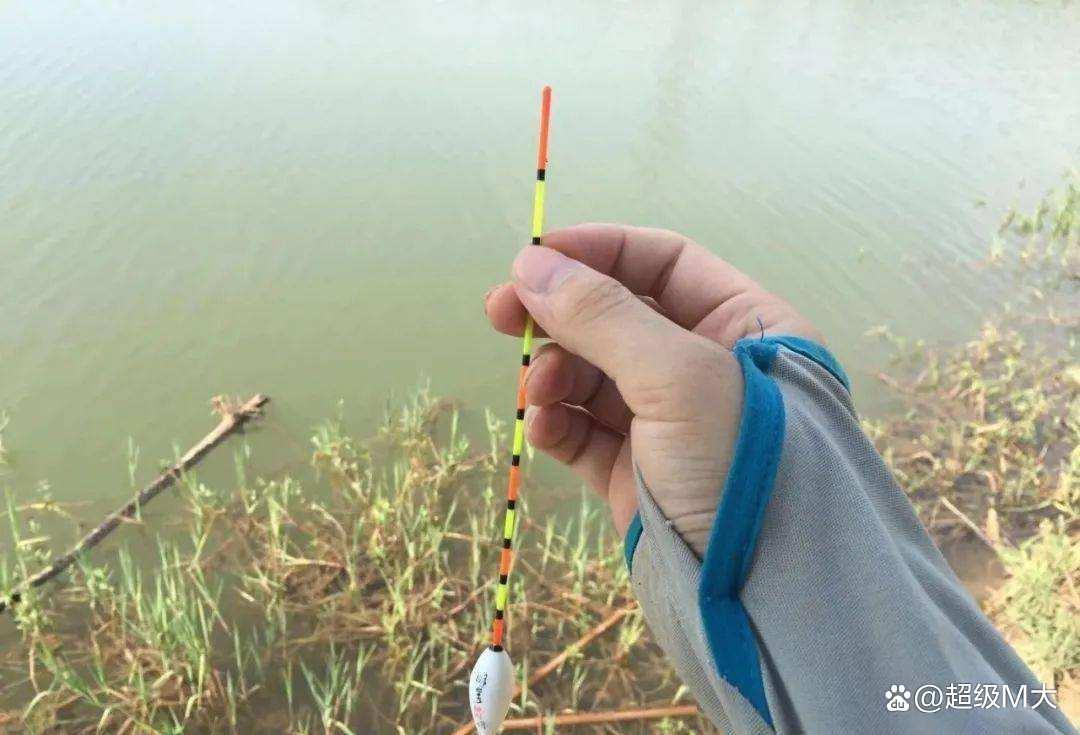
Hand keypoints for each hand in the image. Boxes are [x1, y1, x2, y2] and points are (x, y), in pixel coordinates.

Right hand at [484, 224, 820, 554]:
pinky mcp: (639, 471)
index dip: (598, 252)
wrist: (762, 592)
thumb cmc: (740, 463)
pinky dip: (558, 423)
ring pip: (593, 374)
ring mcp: (671, 421)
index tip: (534, 258)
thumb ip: (604, 316)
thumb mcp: (678, 376)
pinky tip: (545, 428)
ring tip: (539, 393)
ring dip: (555, 375)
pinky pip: (585, 431)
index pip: (664, 263)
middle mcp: (709, 366)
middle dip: (559, 315)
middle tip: (499, 314)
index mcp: (746, 325)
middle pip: (617, 317)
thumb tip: (531, 265)